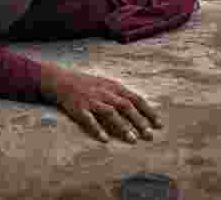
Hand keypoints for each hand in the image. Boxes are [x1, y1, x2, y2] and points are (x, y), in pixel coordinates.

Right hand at [39, 65, 161, 142]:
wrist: (62, 80)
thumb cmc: (87, 84)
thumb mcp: (106, 84)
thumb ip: (121, 95)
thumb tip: (139, 107)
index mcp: (114, 87)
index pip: (136, 98)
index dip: (148, 111)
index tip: (159, 124)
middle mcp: (105, 93)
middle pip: (126, 106)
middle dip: (139, 121)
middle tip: (149, 135)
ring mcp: (92, 100)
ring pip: (110, 113)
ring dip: (123, 126)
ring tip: (133, 140)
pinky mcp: (79, 108)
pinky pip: (89, 120)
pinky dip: (98, 129)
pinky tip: (105, 139)